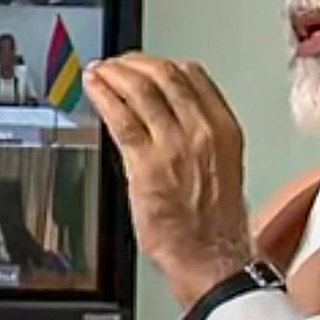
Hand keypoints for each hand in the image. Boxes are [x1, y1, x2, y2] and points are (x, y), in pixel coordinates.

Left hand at [84, 53, 251, 305]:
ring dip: (114, 74)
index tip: (144, 62)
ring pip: (140, 90)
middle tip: (116, 63)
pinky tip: (95, 89)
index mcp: (224, 128)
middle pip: (165, 75)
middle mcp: (202, 131)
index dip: (162, 61)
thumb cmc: (214, 223)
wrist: (211, 258)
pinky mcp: (146, 164)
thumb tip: (167, 114)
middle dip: (134, 62)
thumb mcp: (219, 164)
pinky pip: (121, 118)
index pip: (192, 75)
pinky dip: (104, 96)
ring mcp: (174, 145)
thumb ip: (197, 134)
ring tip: (100, 70)